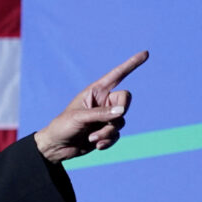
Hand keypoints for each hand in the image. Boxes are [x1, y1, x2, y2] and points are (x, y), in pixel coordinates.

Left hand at [34, 50, 148, 162]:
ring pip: (121, 121)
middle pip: (125, 100)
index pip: (117, 75)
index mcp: (96, 91)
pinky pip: (117, 135)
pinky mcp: (106, 132)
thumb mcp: (79, 118)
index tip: (145, 54)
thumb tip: (122, 111)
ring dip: (107, 132)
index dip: (131, 64)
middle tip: (110, 120)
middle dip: (120, 111)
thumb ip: (101, 114)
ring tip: (91, 138)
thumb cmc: (63, 126)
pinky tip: (96, 145)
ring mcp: (106, 118)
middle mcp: (103, 102)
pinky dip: (108, 140)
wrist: (56, 147)